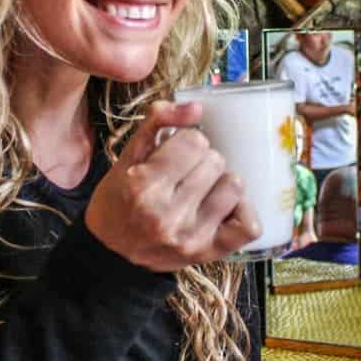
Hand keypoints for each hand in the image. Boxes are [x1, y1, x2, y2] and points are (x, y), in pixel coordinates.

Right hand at [84, 101, 261, 271]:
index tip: (173, 155)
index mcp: (144, 185)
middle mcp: (168, 214)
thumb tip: (196, 107)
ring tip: (201, 191)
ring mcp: (191, 237)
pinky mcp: (208, 253)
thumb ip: (158, 122)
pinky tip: (222, 208)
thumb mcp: (129, 156)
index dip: (185, 142)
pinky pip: (248, 225)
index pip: (194, 141)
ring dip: (220, 183)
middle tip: (183, 175)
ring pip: (234, 185)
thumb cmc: (119, 199)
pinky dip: (241, 211)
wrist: (111, 252)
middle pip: (216, 160)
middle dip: (201, 161)